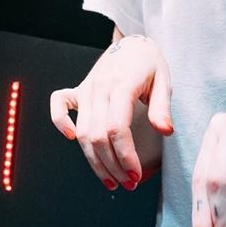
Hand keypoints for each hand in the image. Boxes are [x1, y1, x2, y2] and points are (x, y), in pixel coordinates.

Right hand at [50, 34, 172, 190]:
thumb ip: (163, 107)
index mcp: (122, 85)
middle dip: (111, 166)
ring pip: (81, 132)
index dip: (124, 156)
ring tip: (111, 180)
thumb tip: (166, 131)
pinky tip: (73, 140)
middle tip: (128, 183)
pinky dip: (61, 123)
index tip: (135, 174)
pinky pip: (59, 106)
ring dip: (94, 160)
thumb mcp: (164, 81)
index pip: (116, 128)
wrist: (132, 43)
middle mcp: (100, 87)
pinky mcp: (79, 90)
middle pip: (97, 136)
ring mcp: (87, 88)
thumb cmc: (149, 63)